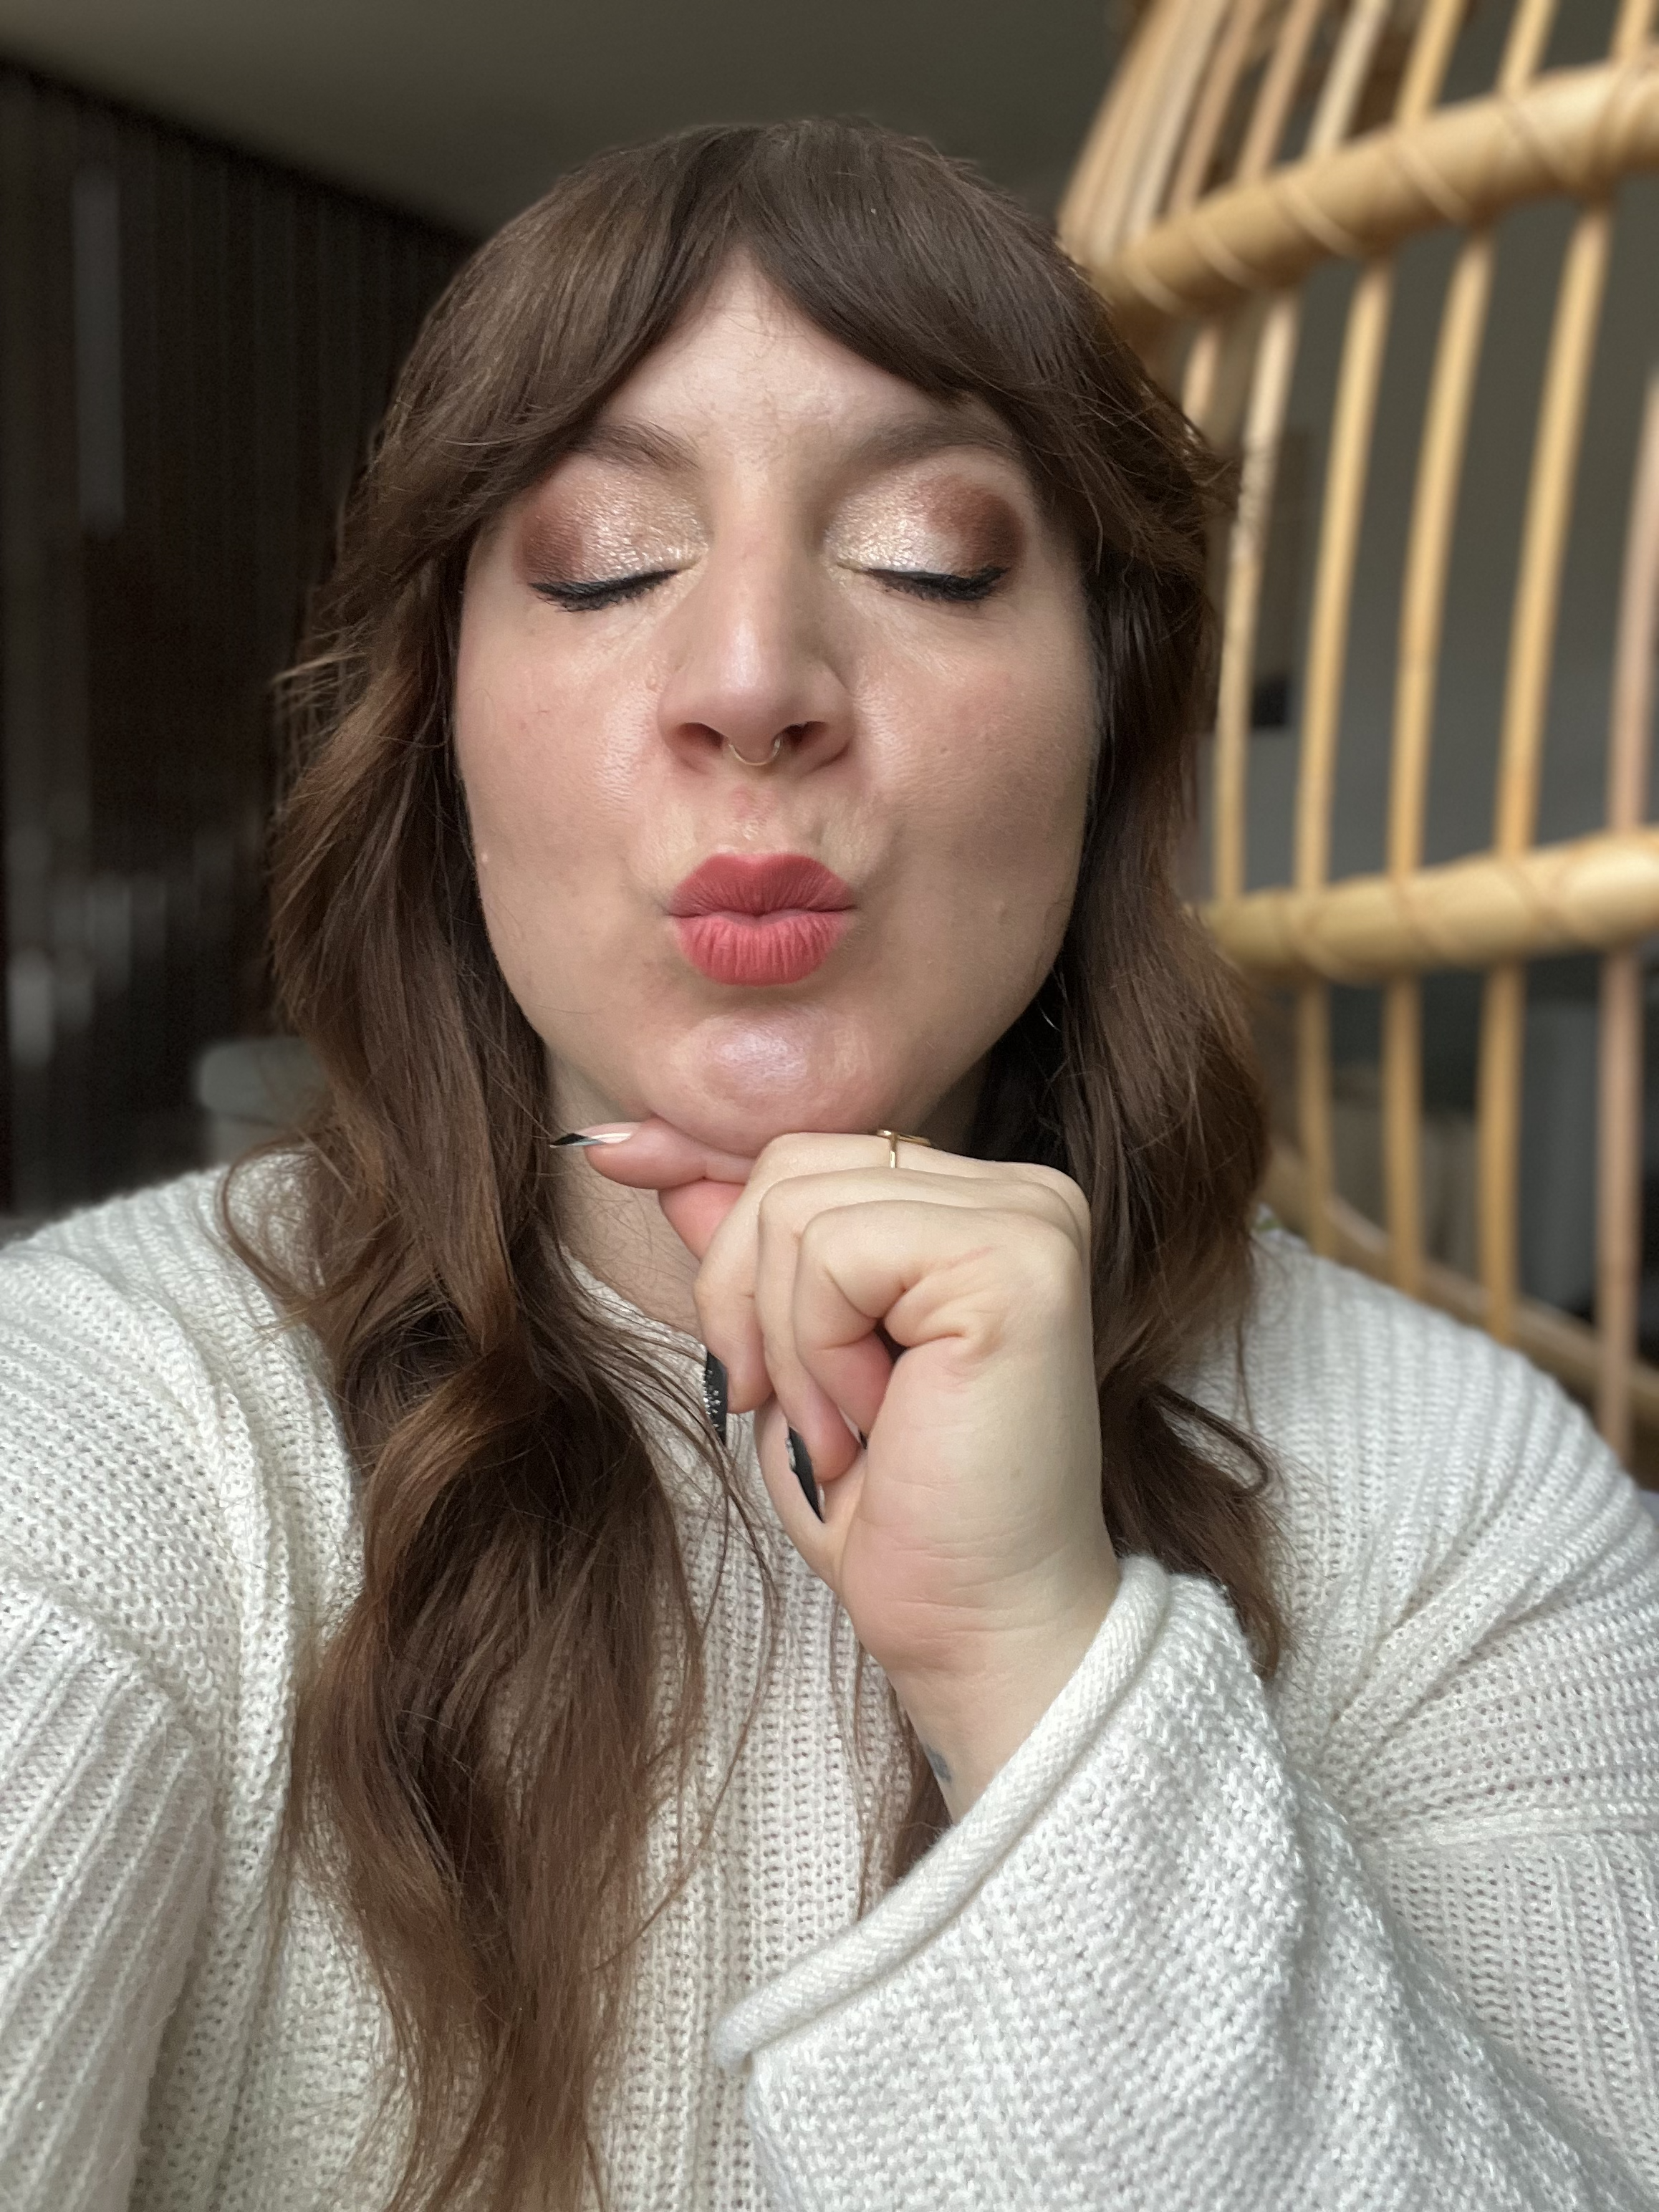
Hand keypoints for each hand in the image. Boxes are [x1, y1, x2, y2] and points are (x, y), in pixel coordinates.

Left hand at [586, 1122, 1118, 1814]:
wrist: (977, 1629)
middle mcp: (1023, 1192)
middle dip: (743, 1301)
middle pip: (790, 1168)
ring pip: (799, 1206)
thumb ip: (747, 1251)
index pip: (805, 1153)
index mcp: (979, 1206)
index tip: (608, 1157)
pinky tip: (869, 1424)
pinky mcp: (1017, 1259)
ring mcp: (1030, 1217)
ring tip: (841, 1432)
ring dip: (786, 1345)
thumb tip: (640, 1150)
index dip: (702, 1176)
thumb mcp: (791, 1360)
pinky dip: (817, 1351)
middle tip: (788, 1414)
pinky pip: (835, 1252)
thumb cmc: (896, 1512)